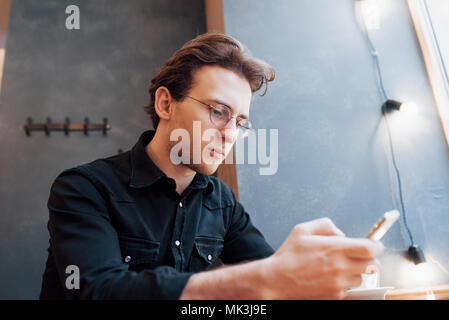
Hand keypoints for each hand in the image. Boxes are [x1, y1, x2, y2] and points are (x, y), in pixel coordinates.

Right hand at [260, 218, 383, 298]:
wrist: (277, 280)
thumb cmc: (288, 256)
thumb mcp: (302, 229)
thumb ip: (326, 225)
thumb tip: (341, 233)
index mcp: (335, 248)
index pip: (370, 248)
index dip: (375, 245)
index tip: (372, 244)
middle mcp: (340, 267)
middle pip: (372, 264)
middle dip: (368, 259)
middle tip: (357, 255)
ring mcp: (339, 283)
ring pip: (361, 278)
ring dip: (355, 272)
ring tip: (338, 267)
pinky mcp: (335, 296)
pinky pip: (349, 289)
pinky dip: (344, 283)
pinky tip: (329, 277)